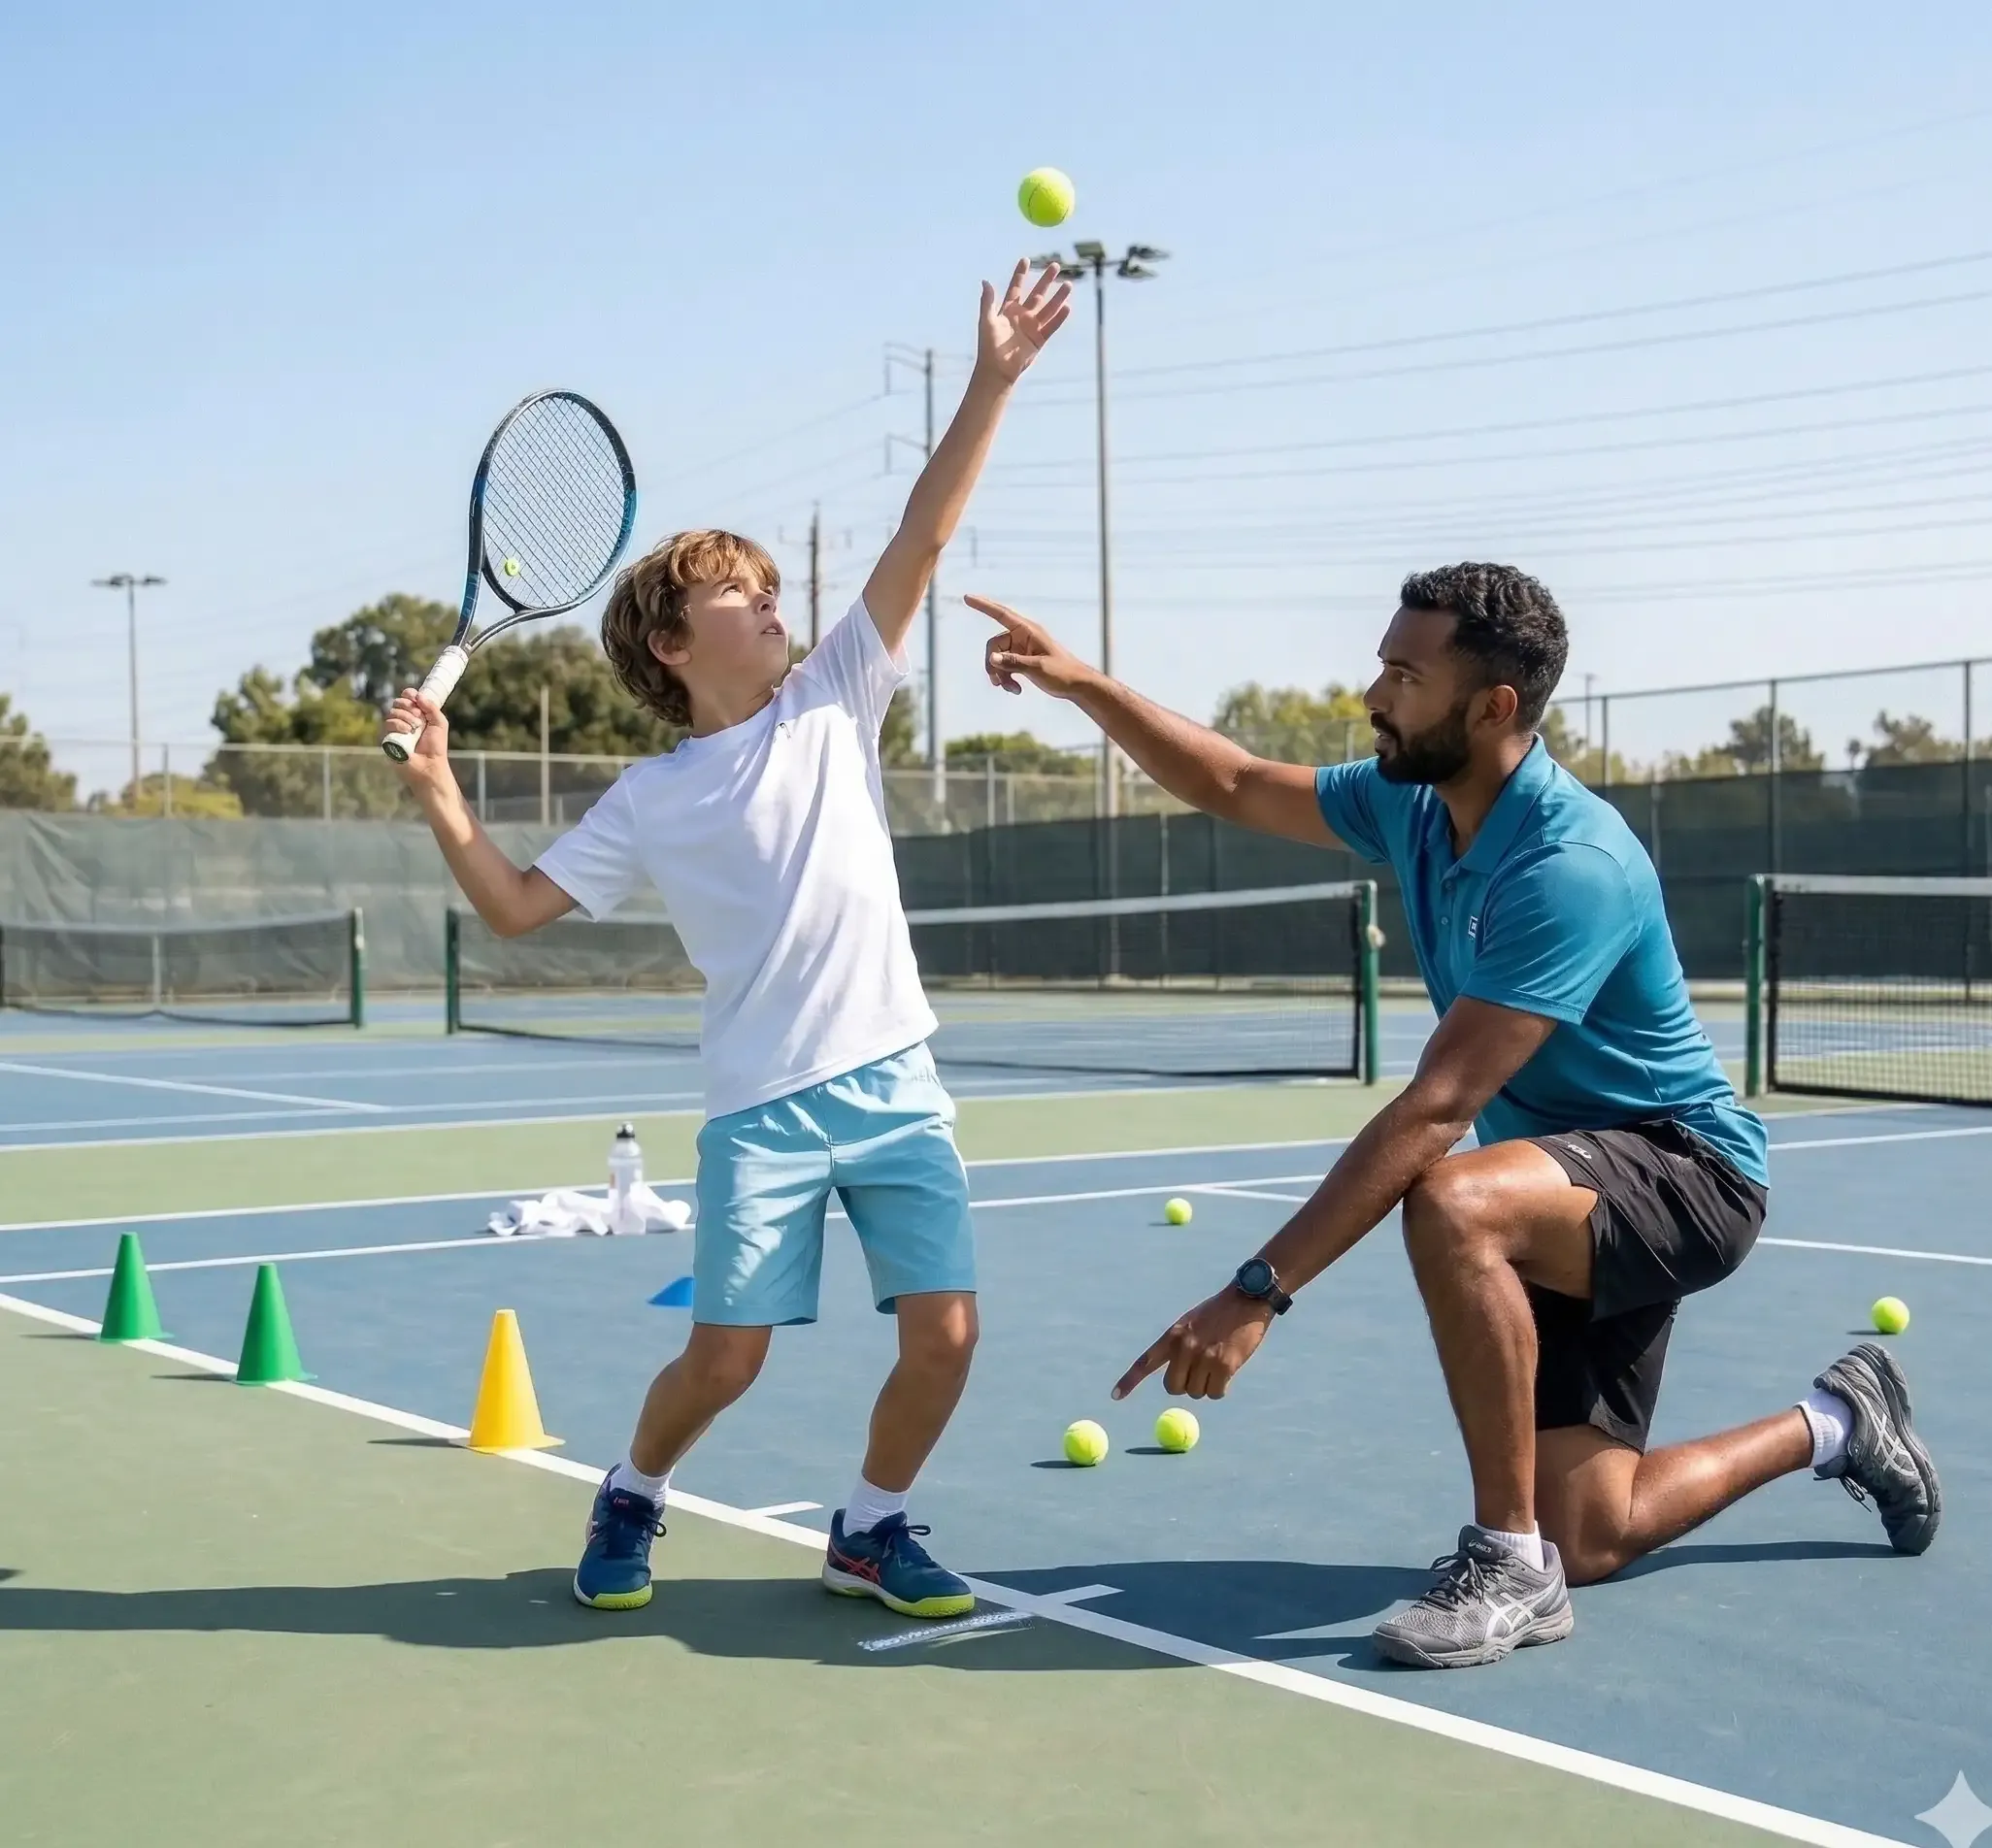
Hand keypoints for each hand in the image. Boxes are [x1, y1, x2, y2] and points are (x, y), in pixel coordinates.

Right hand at [382, 689, 451, 785]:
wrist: (429, 765)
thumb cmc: (436, 747)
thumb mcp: (440, 723)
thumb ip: (431, 707)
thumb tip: (418, 695)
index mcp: (417, 715)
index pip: (407, 697)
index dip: (409, 694)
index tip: (414, 697)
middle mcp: (405, 720)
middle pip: (398, 702)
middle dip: (408, 706)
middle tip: (419, 717)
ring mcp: (395, 729)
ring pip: (392, 712)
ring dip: (406, 717)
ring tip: (415, 728)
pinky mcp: (388, 738)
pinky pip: (387, 723)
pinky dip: (398, 725)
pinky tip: (407, 732)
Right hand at [968, 594, 1093, 698]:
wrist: (1076, 685)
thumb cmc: (1062, 672)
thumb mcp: (1037, 668)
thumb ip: (1013, 662)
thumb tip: (991, 659)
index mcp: (1028, 630)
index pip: (1001, 614)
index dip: (983, 606)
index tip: (967, 597)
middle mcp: (1022, 637)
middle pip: (994, 645)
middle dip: (993, 664)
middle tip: (998, 682)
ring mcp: (1021, 649)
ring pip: (997, 659)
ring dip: (1000, 675)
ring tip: (1011, 689)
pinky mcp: (1021, 661)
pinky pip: (1004, 667)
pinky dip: (1006, 679)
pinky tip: (1015, 690)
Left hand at [975, 260, 1071, 384]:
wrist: (997, 370)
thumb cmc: (989, 346)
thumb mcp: (986, 320)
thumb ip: (988, 301)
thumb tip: (985, 281)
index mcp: (1008, 310)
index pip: (1016, 288)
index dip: (1020, 274)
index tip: (1026, 260)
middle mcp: (1022, 317)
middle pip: (1037, 294)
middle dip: (1046, 280)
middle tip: (1055, 265)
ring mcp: (1032, 328)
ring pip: (1048, 309)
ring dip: (1058, 297)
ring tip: (1068, 284)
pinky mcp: (1039, 340)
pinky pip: (1051, 326)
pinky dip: (1059, 318)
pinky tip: (1067, 307)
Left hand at [1112, 1286, 1274, 1401]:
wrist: (1247, 1300)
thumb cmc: (1219, 1313)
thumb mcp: (1190, 1323)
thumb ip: (1180, 1347)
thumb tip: (1177, 1380)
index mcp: (1172, 1335)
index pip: (1145, 1362)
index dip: (1129, 1381)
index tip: (1115, 1396)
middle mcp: (1184, 1347)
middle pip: (1173, 1388)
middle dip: (1185, 1385)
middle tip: (1199, 1374)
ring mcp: (1204, 1357)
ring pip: (1196, 1392)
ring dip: (1206, 1385)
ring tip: (1218, 1362)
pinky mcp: (1224, 1366)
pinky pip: (1215, 1394)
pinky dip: (1221, 1389)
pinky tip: (1229, 1370)